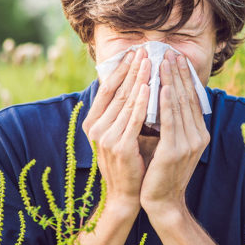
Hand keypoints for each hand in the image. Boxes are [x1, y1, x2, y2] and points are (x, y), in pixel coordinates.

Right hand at [82, 48, 150, 211]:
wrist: (126, 194)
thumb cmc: (128, 161)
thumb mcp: (120, 132)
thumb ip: (123, 111)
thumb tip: (136, 84)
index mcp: (93, 123)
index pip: (107, 89)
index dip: (120, 70)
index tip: (133, 52)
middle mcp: (96, 128)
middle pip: (117, 91)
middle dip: (132, 69)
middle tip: (144, 50)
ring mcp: (106, 137)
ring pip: (127, 101)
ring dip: (140, 79)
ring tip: (150, 61)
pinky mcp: (121, 146)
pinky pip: (134, 118)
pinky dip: (142, 101)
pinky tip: (150, 87)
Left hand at [140, 50, 209, 217]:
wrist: (162, 202)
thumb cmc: (162, 172)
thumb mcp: (172, 143)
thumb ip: (172, 123)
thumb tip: (166, 98)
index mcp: (199, 133)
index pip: (192, 99)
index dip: (185, 78)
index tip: (178, 58)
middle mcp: (198, 136)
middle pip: (188, 98)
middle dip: (179, 74)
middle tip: (171, 52)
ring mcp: (188, 144)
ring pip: (180, 106)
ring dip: (173, 81)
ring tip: (166, 62)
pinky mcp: (174, 151)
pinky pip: (171, 121)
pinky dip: (168, 103)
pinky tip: (165, 87)